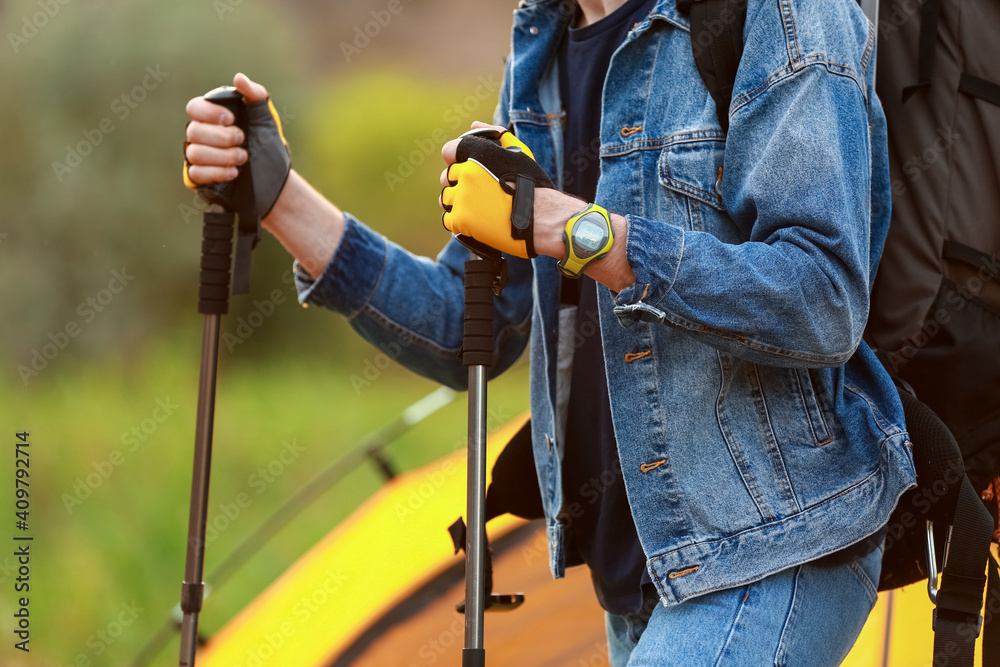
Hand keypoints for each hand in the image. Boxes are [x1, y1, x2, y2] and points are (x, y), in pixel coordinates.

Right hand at [184, 73, 266, 184]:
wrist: (276, 178)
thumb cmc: (268, 145)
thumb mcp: (266, 118)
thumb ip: (255, 95)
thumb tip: (238, 78)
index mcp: (212, 117)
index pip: (194, 108)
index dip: (209, 112)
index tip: (231, 119)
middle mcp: (202, 135)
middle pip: (193, 131)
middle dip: (221, 137)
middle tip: (242, 139)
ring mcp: (199, 157)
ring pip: (194, 153)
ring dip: (222, 156)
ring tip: (243, 157)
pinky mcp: (201, 179)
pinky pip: (195, 174)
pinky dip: (216, 172)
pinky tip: (235, 172)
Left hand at [440, 122, 634, 289]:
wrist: (541, 217)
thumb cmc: (533, 184)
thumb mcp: (519, 152)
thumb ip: (495, 134)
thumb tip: (473, 125)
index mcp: (475, 154)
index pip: (449, 151)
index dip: (459, 160)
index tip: (472, 171)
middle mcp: (465, 174)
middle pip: (448, 177)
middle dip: (460, 183)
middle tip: (480, 193)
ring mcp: (461, 198)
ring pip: (447, 198)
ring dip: (458, 202)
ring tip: (479, 208)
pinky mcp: (461, 221)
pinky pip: (448, 219)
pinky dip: (459, 221)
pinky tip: (476, 221)